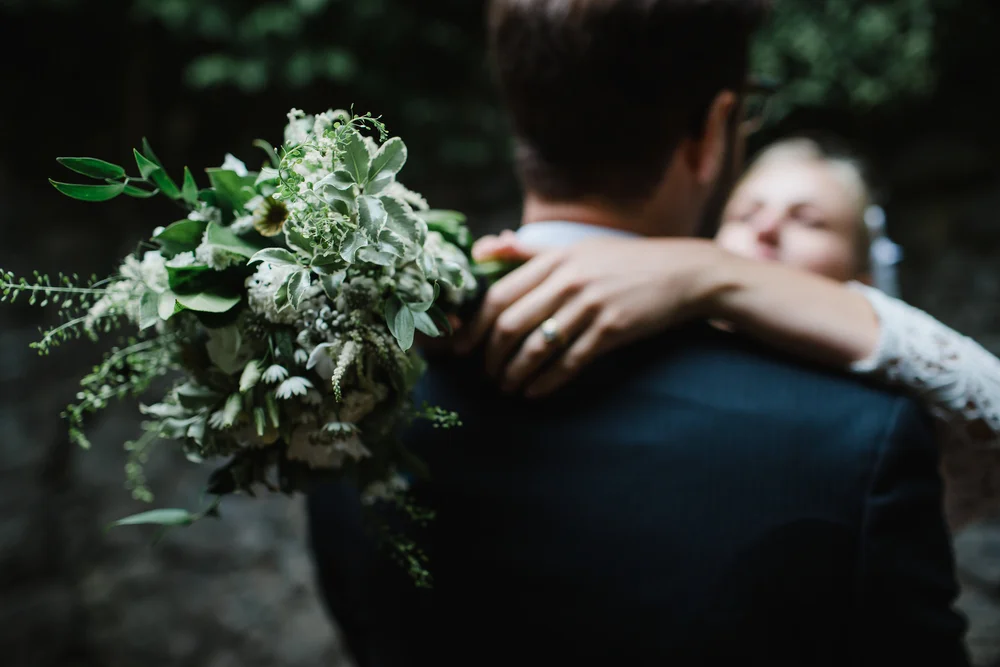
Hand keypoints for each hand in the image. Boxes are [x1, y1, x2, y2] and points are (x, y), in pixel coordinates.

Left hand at [455, 233, 722, 396]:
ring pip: (535, 346)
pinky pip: (569, 362)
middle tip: (485, 374)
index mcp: (554, 259)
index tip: (462, 348)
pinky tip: (534, 393)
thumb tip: (482, 248)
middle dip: (490, 356)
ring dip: (514, 373)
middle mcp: (568, 279)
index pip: (499, 295)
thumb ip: (528, 252)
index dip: (474, 327)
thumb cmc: (624, 263)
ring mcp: (590, 304)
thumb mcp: (577, 248)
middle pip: (509, 323)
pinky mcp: (612, 329)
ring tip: (506, 387)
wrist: (684, 273)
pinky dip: (546, 382)